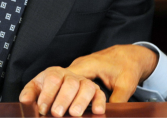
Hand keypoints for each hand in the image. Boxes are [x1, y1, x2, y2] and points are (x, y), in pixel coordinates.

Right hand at [19, 45, 157, 115]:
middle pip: (59, 79)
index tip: (56, 111)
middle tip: (52, 114)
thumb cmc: (128, 66)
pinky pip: (57, 81)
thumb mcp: (126, 83)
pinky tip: (35, 101)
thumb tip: (108, 114)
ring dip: (48, 95)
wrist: (131, 54)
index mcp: (89, 65)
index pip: (69, 79)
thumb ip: (117, 99)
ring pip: (56, 80)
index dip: (61, 95)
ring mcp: (75, 69)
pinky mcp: (75, 74)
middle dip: (53, 97)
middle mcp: (78, 66)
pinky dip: (46, 90)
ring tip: (41, 111)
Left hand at [19, 67, 104, 115]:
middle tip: (57, 113)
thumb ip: (29, 94)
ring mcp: (84, 83)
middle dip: (64, 99)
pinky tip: (97, 111)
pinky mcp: (95, 91)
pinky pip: (100, 94)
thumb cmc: (46, 89)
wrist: (60, 84)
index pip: (53, 79)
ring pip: (87, 87)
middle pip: (71, 84)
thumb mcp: (35, 88)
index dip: (48, 94)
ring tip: (75, 114)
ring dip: (81, 101)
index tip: (43, 109)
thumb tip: (25, 101)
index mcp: (55, 73)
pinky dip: (100, 102)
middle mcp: (71, 76)